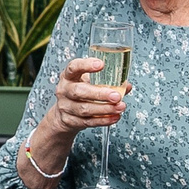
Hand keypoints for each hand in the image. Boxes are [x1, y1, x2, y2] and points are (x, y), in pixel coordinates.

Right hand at [19, 55, 131, 188]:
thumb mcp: (86, 85)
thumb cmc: (79, 96)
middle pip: (79, 93)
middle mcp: (63, 93)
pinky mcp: (70, 124)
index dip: (85, 66)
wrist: (60, 120)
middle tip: (116, 94)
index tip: (101, 64)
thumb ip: (106, 83)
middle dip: (98, 93)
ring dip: (104, 109)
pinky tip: (116, 118)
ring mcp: (64, 110)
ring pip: (84, 111)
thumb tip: (128, 85)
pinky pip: (88, 124)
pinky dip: (103, 121)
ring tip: (121, 106)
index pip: (72, 68)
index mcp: (67, 78)